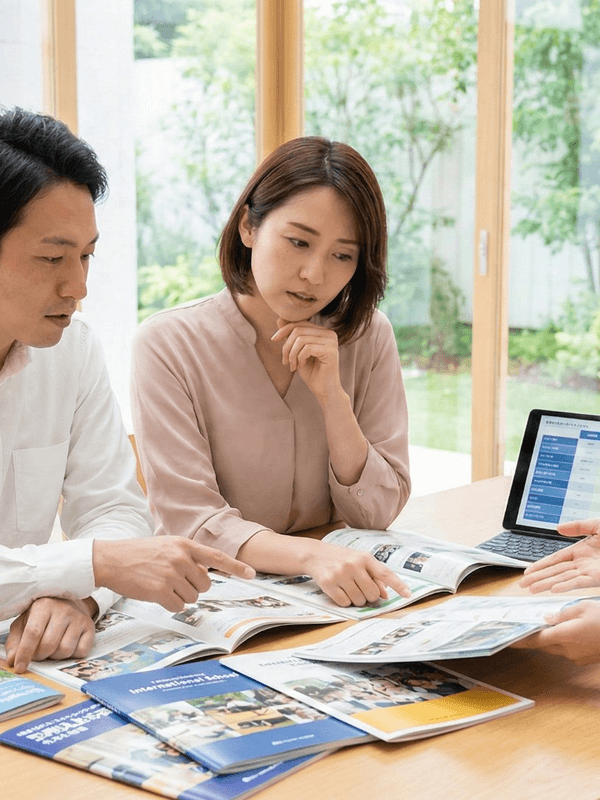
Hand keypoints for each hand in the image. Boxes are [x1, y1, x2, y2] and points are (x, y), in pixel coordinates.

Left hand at [5, 596, 96, 672]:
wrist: (69, 602)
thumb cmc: (43, 615)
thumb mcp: (24, 623)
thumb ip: (15, 641)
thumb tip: (13, 660)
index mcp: (43, 606)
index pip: (33, 633)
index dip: (24, 653)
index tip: (20, 667)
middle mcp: (63, 610)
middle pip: (49, 645)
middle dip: (40, 656)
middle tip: (38, 653)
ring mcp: (79, 618)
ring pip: (65, 650)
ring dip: (56, 656)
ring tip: (52, 648)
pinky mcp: (90, 627)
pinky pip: (81, 651)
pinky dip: (72, 655)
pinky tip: (66, 646)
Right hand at [93, 537, 254, 612]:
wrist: (111, 559)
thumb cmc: (139, 554)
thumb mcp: (167, 546)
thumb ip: (187, 556)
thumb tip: (205, 573)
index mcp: (184, 545)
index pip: (216, 557)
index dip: (236, 566)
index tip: (252, 574)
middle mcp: (181, 558)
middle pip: (205, 584)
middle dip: (194, 587)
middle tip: (174, 581)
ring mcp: (171, 575)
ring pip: (192, 597)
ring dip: (180, 596)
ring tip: (162, 584)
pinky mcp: (161, 591)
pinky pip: (178, 607)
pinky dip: (170, 604)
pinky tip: (156, 593)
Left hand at [272, 319, 342, 404]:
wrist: (324, 391)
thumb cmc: (312, 372)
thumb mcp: (297, 352)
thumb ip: (291, 336)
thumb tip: (280, 319)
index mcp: (323, 331)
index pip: (299, 323)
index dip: (284, 330)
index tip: (274, 340)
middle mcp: (329, 333)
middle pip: (298, 330)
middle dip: (286, 345)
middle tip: (285, 361)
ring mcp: (332, 341)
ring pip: (300, 339)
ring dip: (291, 354)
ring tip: (292, 366)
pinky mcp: (331, 351)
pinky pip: (307, 348)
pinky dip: (299, 358)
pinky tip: (301, 366)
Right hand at [303, 540, 411, 606]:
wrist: (316, 554)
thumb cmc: (343, 559)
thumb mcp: (360, 561)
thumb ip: (375, 576)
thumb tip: (385, 595)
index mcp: (365, 558)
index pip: (385, 573)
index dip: (398, 585)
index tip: (408, 594)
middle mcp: (354, 565)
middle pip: (372, 594)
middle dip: (369, 596)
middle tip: (361, 589)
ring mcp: (340, 574)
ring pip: (358, 600)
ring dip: (356, 600)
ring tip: (348, 588)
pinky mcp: (328, 583)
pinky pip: (344, 603)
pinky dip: (344, 601)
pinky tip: (339, 590)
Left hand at [511, 600, 599, 663]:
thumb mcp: (583, 607)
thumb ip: (562, 613)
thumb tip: (548, 618)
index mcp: (564, 636)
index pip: (535, 640)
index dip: (519, 640)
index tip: (507, 640)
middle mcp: (568, 650)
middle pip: (543, 645)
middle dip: (531, 639)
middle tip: (518, 631)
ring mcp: (577, 657)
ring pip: (554, 648)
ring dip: (546, 639)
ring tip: (537, 628)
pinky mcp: (584, 659)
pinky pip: (566, 650)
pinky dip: (560, 641)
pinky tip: (561, 631)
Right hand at [519, 518, 599, 592]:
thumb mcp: (597, 525)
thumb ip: (578, 526)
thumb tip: (558, 527)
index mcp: (582, 551)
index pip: (556, 560)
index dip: (541, 565)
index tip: (528, 571)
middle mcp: (583, 564)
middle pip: (555, 571)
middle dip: (537, 578)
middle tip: (522, 584)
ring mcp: (589, 572)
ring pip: (563, 579)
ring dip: (547, 584)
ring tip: (532, 589)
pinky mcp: (597, 578)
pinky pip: (579, 583)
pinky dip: (566, 586)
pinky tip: (553, 589)